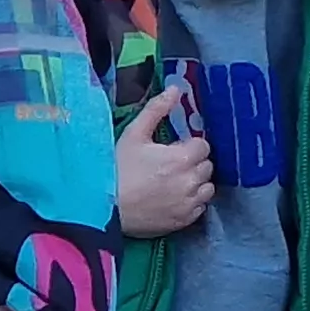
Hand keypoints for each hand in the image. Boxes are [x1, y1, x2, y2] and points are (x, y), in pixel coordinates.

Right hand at [115, 88, 218, 237]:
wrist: (102, 206)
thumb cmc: (117, 168)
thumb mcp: (134, 134)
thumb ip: (157, 109)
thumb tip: (176, 88)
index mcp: (183, 158)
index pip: (204, 146)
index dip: (190, 145)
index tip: (175, 149)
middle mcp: (192, 182)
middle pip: (207, 166)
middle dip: (194, 163)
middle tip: (172, 164)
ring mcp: (189, 204)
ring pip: (207, 188)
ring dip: (196, 183)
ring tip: (176, 181)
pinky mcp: (183, 222)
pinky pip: (200, 209)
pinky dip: (191, 202)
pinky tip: (174, 198)